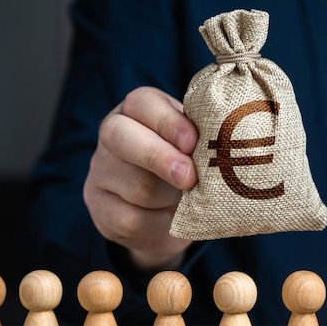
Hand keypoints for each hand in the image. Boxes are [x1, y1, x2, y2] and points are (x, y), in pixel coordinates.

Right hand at [84, 87, 198, 271]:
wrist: (165, 216)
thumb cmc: (187, 168)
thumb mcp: (196, 148)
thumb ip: (203, 140)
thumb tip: (226, 145)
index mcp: (138, 110)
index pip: (142, 103)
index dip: (168, 122)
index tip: (193, 142)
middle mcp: (112, 134)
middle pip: (121, 137)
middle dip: (159, 157)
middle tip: (190, 177)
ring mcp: (100, 171)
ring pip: (134, 185)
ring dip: (168, 196)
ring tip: (187, 199)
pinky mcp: (99, 207)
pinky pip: (131, 218)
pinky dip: (159, 222)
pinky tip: (170, 218)